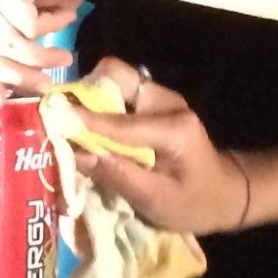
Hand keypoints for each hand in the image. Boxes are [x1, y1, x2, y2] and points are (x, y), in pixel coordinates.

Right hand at [66, 57, 253, 235]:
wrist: (227, 192)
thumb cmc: (196, 203)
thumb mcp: (157, 201)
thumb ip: (118, 176)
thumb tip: (77, 157)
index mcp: (172, 127)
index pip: (117, 119)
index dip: (81, 119)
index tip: (49, 118)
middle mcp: (165, 102)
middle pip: (115, 75)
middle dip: (83, 93)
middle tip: (59, 120)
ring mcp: (159, 98)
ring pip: (113, 80)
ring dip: (88, 99)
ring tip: (69, 126)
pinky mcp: (152, 103)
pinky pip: (117, 94)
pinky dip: (98, 107)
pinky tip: (88, 131)